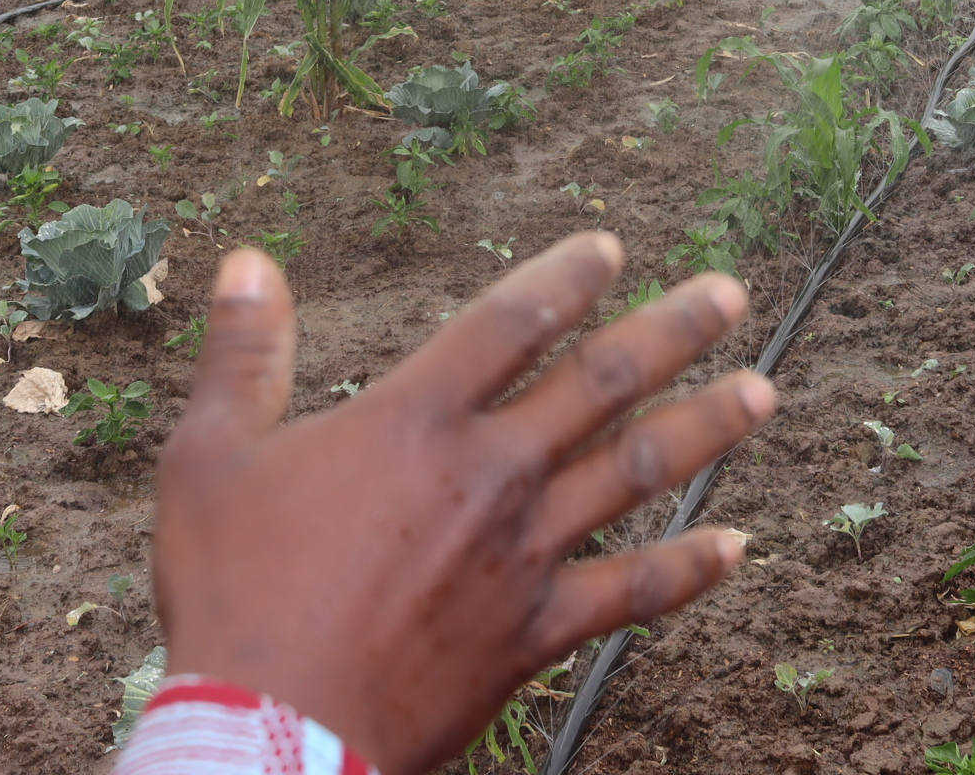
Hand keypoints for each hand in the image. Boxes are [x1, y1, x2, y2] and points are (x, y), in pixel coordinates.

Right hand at [153, 230, 772, 774]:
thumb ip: (243, 354)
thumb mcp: (210, 456)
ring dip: (706, 427)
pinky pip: (634, 592)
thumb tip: (249, 261)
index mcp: (415, 418)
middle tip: (729, 294)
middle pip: (600, 381)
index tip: (612, 248)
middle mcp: (488, 473)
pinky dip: (690, 570)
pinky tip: (737, 548)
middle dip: (672, 330)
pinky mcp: (537, 632)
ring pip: (635, 473)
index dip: (566, 276)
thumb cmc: (232, 592)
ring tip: (764, 391)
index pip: (510, 321)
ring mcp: (523, 555)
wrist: (269, 731)